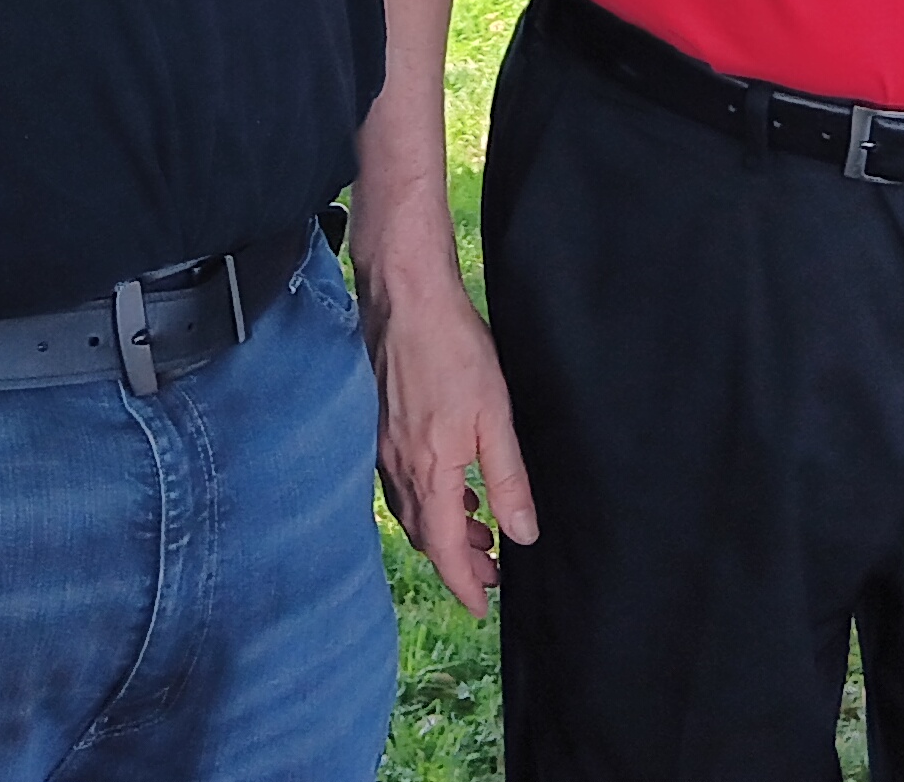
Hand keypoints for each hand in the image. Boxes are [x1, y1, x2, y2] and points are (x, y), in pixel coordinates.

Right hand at [359, 255, 536, 615]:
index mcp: (429, 472)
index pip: (444, 550)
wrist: (405, 297)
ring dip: (445, 530)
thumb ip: (507, 479)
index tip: (481, 606)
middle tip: (492, 571)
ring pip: (413, 510)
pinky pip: (404, 482)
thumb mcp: (494, 417)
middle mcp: (399, 467)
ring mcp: (385, 446)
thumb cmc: (452, 348)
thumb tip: (521, 534)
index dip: (464, 582)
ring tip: (481, 531)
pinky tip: (453, 484)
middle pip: (426, 536)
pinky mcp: (382, 425)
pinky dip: (430, 499)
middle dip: (458, 560)